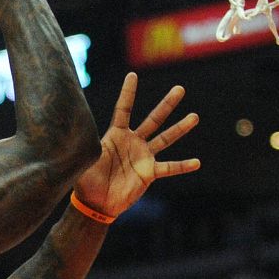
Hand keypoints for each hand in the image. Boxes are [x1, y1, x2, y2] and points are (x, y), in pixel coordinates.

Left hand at [71, 73, 201, 218]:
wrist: (96, 203)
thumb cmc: (86, 181)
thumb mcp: (85, 159)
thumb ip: (88, 145)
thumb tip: (82, 132)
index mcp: (116, 135)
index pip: (123, 109)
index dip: (128, 93)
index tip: (132, 75)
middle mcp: (133, 142)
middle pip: (153, 119)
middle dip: (167, 104)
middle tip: (180, 89)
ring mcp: (143, 156)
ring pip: (165, 138)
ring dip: (180, 128)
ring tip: (194, 116)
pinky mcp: (149, 172)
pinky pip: (169, 167)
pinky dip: (182, 166)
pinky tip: (196, 162)